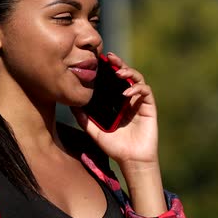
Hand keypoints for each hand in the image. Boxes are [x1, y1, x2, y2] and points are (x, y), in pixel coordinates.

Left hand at [71, 52, 167, 215]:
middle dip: (119, 64)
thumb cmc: (114, 147)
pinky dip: (136, 88)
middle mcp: (128, 99)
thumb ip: (83, 118)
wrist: (131, 160)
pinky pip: (145, 91)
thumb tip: (68, 104)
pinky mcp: (149, 107)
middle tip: (109, 57)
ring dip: (128, 72)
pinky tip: (127, 93)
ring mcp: (139, 102)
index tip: (99, 60)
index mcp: (116, 101)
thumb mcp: (94, 130)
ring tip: (118, 73)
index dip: (108, 69)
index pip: (112, 80)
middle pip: (125, 75)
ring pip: (137, 79)